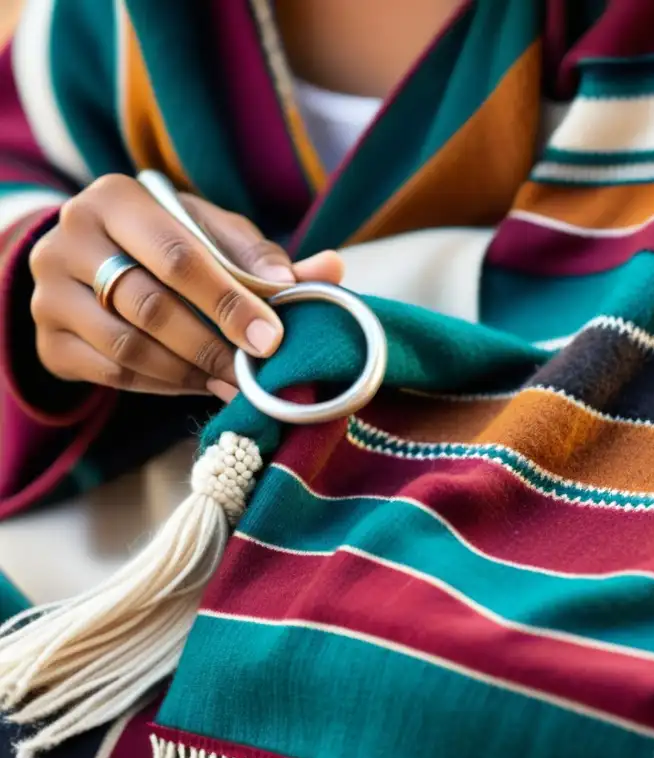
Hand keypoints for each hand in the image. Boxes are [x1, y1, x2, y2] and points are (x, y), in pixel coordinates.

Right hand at [28, 174, 342, 400]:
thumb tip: (331, 270)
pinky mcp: (46, 342)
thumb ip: (265, 256)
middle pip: (152, 306)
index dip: (230, 302)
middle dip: (215, 346)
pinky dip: (164, 385)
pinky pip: (113, 374)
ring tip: (234, 381)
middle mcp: (68, 239)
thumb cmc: (170, 244)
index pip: (179, 256)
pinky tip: (197, 383)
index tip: (272, 338)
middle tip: (257, 373)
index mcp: (115, 199)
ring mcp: (47, 293)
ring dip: (192, 371)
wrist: (92, 262)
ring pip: (130, 346)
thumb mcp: (213, 236)